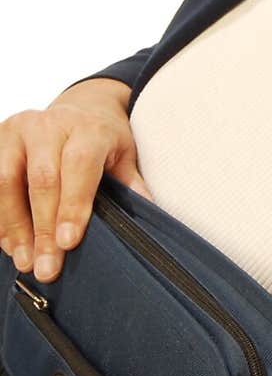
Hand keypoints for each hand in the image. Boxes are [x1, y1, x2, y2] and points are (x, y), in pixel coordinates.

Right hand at [0, 79, 153, 282]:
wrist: (79, 108)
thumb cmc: (103, 139)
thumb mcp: (124, 155)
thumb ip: (132, 185)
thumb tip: (151, 216)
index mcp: (88, 128)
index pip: (79, 165)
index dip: (73, 204)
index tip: (69, 241)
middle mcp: (49, 125)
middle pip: (42, 178)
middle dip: (43, 227)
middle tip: (47, 267)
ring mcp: (18, 131)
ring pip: (6, 180)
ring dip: (14, 226)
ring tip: (24, 261)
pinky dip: (0, 217)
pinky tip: (9, 244)